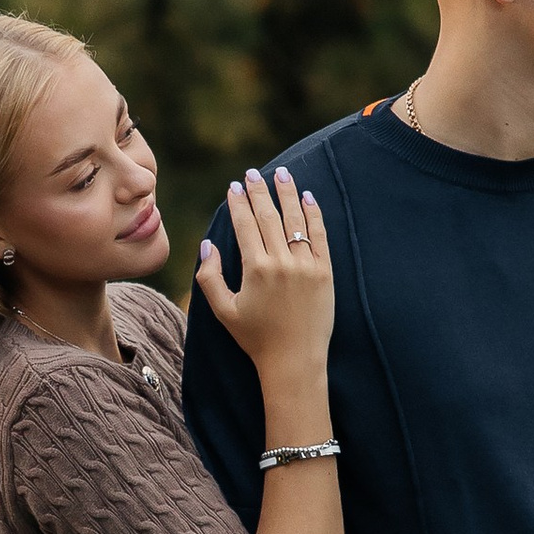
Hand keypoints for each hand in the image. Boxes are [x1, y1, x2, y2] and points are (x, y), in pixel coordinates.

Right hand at [196, 167, 331, 382]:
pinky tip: (307, 197)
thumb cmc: (255, 339)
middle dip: (259, 191)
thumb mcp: (224, 311)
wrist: (294, 361)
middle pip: (269, 216)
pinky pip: (320, 235)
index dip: (238, 203)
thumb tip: (208, 245)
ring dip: (287, 193)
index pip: (245, 225)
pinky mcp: (325, 272)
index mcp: (255, 269)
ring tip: (282, 173)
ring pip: (295, 220)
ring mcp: (306, 266)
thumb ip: (210, 277)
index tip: (233, 186)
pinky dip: (314, 214)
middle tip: (252, 173)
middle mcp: (282, 263)